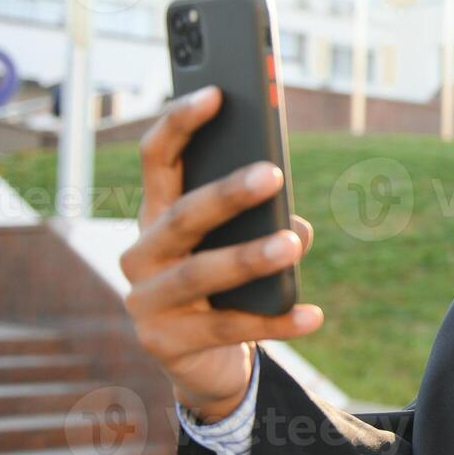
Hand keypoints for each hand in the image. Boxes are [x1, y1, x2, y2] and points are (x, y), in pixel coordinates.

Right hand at [120, 85, 322, 422]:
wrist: (202, 361)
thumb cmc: (226, 287)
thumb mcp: (240, 248)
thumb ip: (266, 227)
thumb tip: (296, 226)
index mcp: (155, 216)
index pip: (157, 160)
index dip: (181, 124)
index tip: (216, 93)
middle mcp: (141, 253)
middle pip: (181, 216)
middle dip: (227, 193)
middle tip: (272, 173)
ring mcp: (146, 301)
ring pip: (200, 273)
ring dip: (250, 257)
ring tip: (293, 243)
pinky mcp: (165, 344)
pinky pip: (229, 329)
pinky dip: (275, 322)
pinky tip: (312, 315)